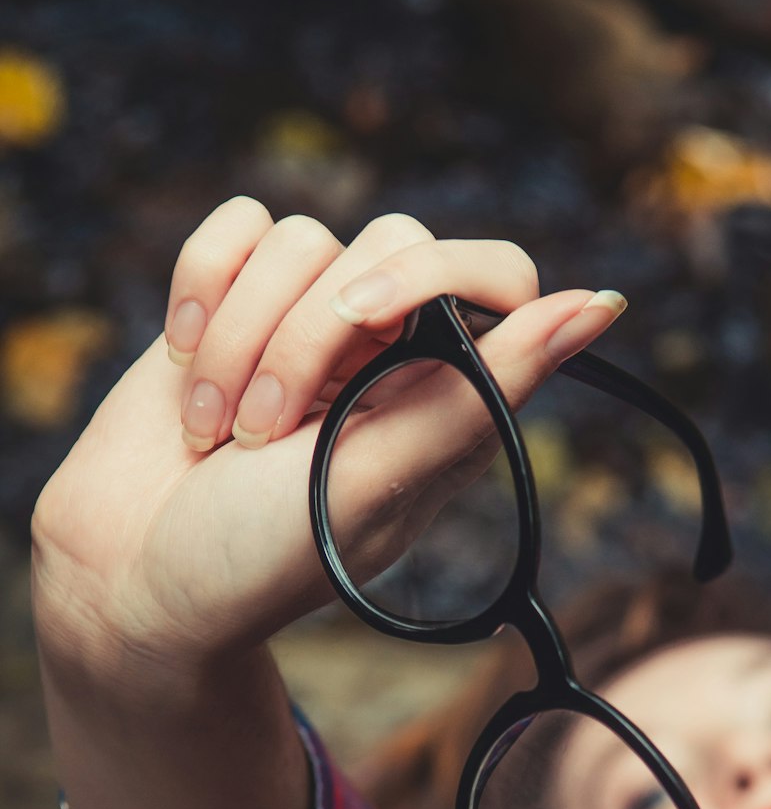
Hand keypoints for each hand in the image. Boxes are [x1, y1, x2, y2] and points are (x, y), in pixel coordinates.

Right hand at [32, 199, 625, 674]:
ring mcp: (308, 318)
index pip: (496, 273)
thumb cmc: (261, 556)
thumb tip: (602, 304)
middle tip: (266, 438)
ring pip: (300, 239)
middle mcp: (390, 350)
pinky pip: (237, 227)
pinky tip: (185, 366)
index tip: (367, 326)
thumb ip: (481, 394)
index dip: (434, 275)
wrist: (131, 581)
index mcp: (447, 398)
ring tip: (219, 433)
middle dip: (308, 337)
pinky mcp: (232, 298)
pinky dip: (201, 290)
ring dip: (241, 339)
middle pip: (388, 243)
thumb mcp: (376, 484)